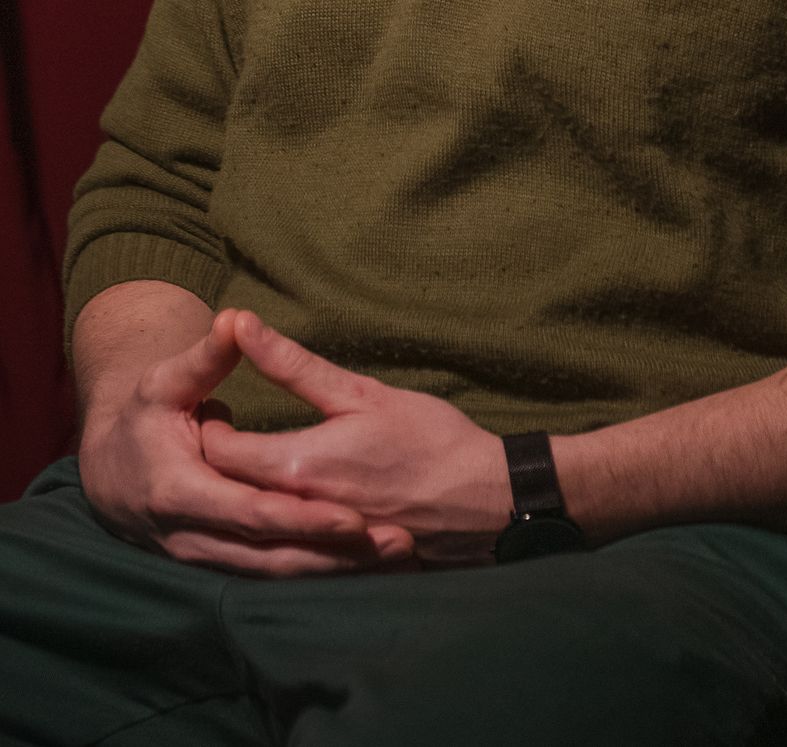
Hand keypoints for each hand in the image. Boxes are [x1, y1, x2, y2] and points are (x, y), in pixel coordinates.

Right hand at [78, 309, 410, 574]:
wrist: (108, 475)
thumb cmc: (142, 422)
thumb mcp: (166, 385)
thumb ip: (205, 358)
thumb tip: (234, 318)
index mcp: (182, 494)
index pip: (254, 515)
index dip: (304, 518)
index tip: (355, 516)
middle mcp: (194, 538)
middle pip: (273, 556)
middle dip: (335, 552)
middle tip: (398, 541)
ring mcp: (205, 558)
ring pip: (275, 574)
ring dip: (334, 568)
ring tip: (397, 552)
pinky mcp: (218, 563)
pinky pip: (270, 574)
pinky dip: (314, 569)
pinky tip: (364, 562)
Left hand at [199, 311, 510, 568]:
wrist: (485, 499)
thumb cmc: (428, 437)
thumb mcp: (361, 392)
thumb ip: (294, 364)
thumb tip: (242, 323)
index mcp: (298, 466)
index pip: (219, 454)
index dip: (205, 427)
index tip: (209, 406)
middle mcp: (297, 512)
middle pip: (228, 491)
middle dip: (213, 461)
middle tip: (217, 428)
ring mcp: (314, 544)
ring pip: (251, 523)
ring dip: (238, 494)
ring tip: (241, 463)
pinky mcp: (333, 560)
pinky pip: (282, 546)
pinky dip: (268, 524)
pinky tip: (275, 503)